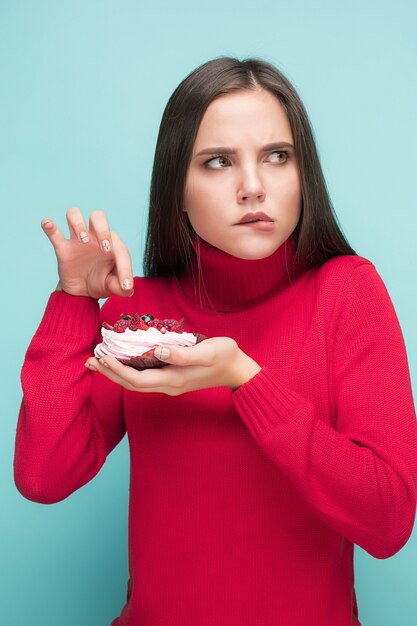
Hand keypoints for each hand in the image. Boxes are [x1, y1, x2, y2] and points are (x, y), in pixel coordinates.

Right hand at [41, 207, 133, 298]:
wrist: (81, 291)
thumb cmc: (101, 282)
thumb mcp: (114, 287)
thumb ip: (122, 288)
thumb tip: (128, 289)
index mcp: (113, 245)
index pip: (120, 248)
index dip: (125, 267)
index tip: (124, 285)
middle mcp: (95, 237)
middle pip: (97, 216)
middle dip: (102, 229)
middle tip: (104, 248)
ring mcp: (78, 241)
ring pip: (74, 215)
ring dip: (78, 224)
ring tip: (83, 240)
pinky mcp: (63, 249)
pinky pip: (54, 234)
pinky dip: (50, 227)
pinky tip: (48, 223)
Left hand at [85, 337, 261, 393]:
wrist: (238, 370)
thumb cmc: (224, 357)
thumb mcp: (207, 352)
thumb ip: (182, 353)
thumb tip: (158, 351)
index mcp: (172, 380)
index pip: (136, 379)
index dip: (116, 370)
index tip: (101, 357)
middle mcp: (167, 385)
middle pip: (130, 383)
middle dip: (109, 373)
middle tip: (89, 360)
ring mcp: (170, 383)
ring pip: (135, 381)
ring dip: (116, 372)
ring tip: (99, 361)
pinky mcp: (173, 377)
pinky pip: (144, 376)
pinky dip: (129, 369)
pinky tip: (124, 359)